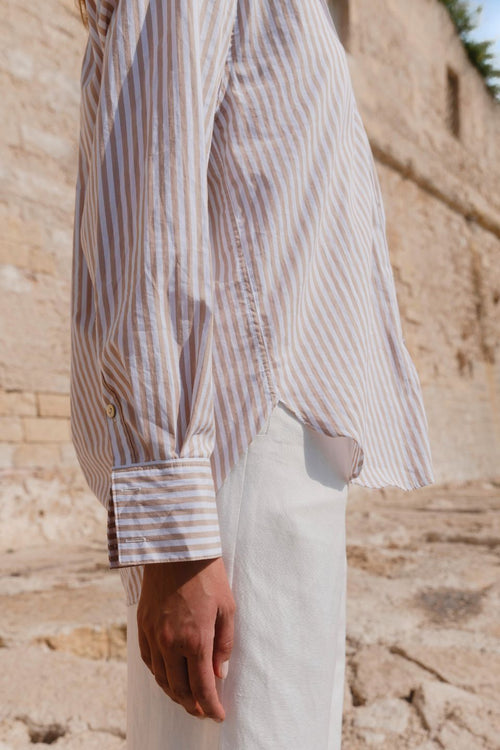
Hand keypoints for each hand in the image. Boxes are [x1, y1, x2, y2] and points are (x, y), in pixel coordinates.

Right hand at [136, 556, 235, 721]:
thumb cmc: (208, 575)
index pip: (202, 686)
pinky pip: (148, 660)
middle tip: (204, 711)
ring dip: (174, 693)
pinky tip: (168, 676)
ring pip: (161, 678)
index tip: (218, 715)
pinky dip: (159, 674)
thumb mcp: (227, 608)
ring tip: (187, 698)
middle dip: (193, 705)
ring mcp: (153, 634)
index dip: (211, 706)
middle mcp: (170, 642)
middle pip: (179, 688)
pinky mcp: (142, 624)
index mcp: (195, 639)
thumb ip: (224, 644)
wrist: (177, 548)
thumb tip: (219, 673)